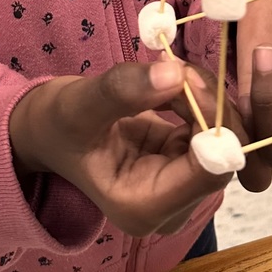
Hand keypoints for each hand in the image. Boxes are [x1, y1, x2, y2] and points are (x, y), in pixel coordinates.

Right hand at [9, 59, 246, 237]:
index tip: (189, 77)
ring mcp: (178, 182)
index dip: (211, 123)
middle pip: (221, 155)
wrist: (50, 129)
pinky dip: (196, 96)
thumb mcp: (80, 104)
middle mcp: (169, 204)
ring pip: (220, 137)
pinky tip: (171, 78)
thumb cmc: (57, 124)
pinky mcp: (182, 158)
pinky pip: (208, 125)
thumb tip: (176, 74)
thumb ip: (124, 91)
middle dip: (207, 104)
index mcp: (144, 207)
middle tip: (178, 64)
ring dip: (202, 95)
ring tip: (167, 67)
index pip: (209, 173)